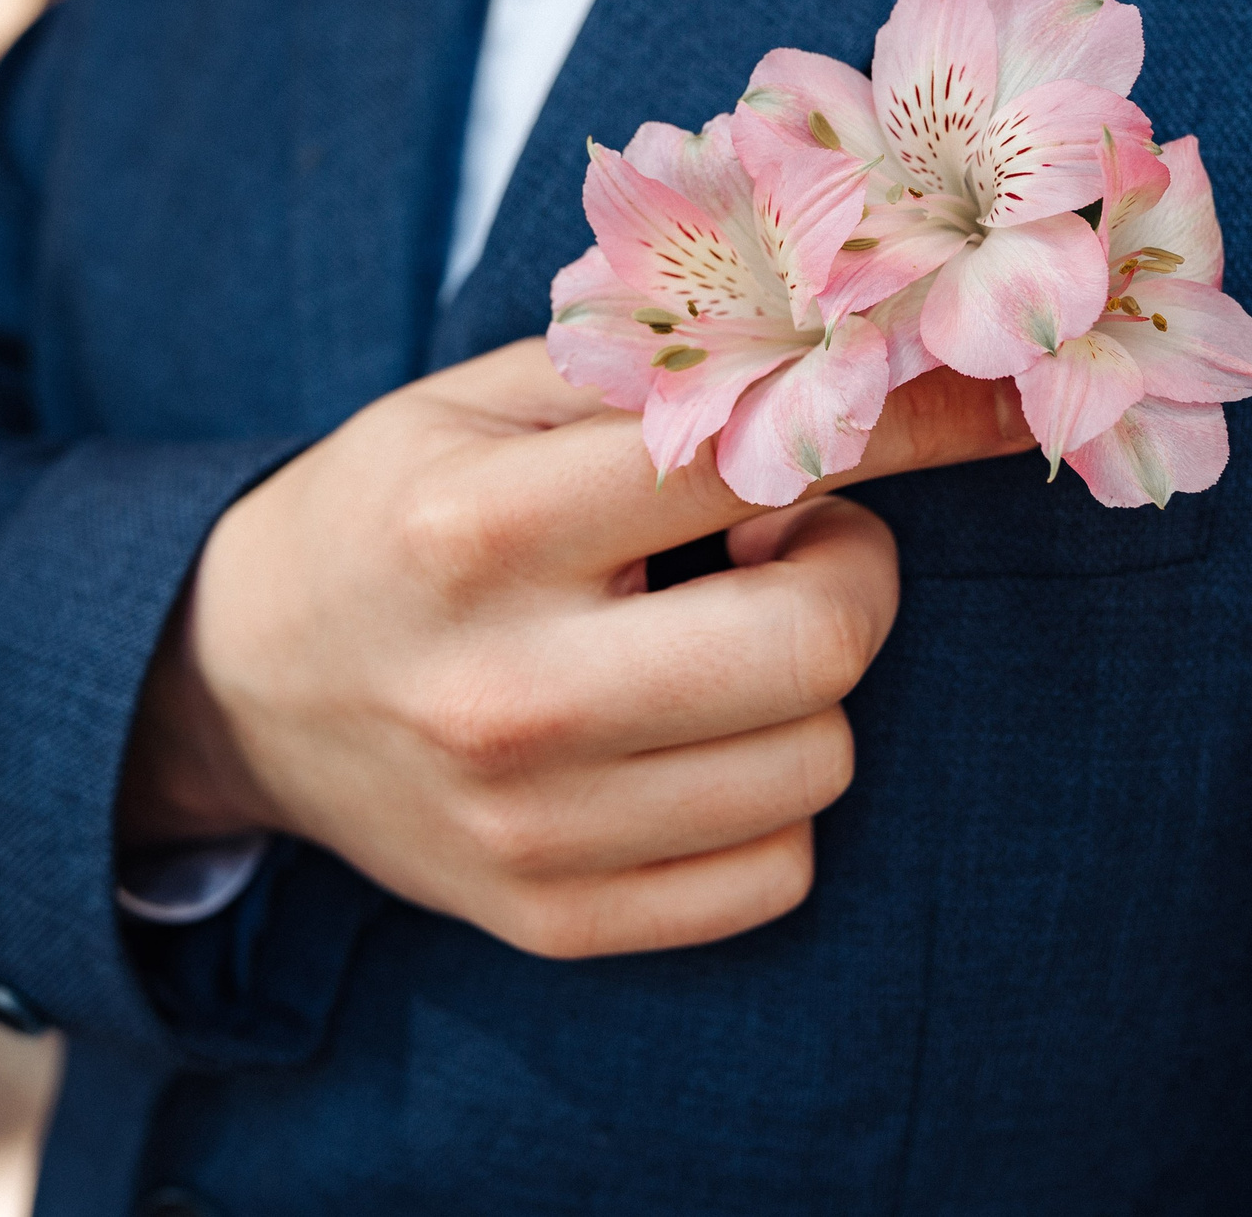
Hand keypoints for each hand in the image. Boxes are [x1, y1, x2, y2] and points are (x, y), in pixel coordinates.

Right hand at [117, 338, 1030, 958]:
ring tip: (712, 635)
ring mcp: (528, 827)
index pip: (758, 460)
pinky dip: (772, 796)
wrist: (241, 685)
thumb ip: (660, 364)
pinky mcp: (552, 919)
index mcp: (477, 527)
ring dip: (806, 686)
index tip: (1010, 397)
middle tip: (790, 543)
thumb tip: (873, 332)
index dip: (916, 421)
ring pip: (819, 764)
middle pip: (822, 645)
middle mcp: (505, 691)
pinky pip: (775, 873)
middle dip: (851, 575)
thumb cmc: (392, 510)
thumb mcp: (482, 398)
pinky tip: (696, 737)